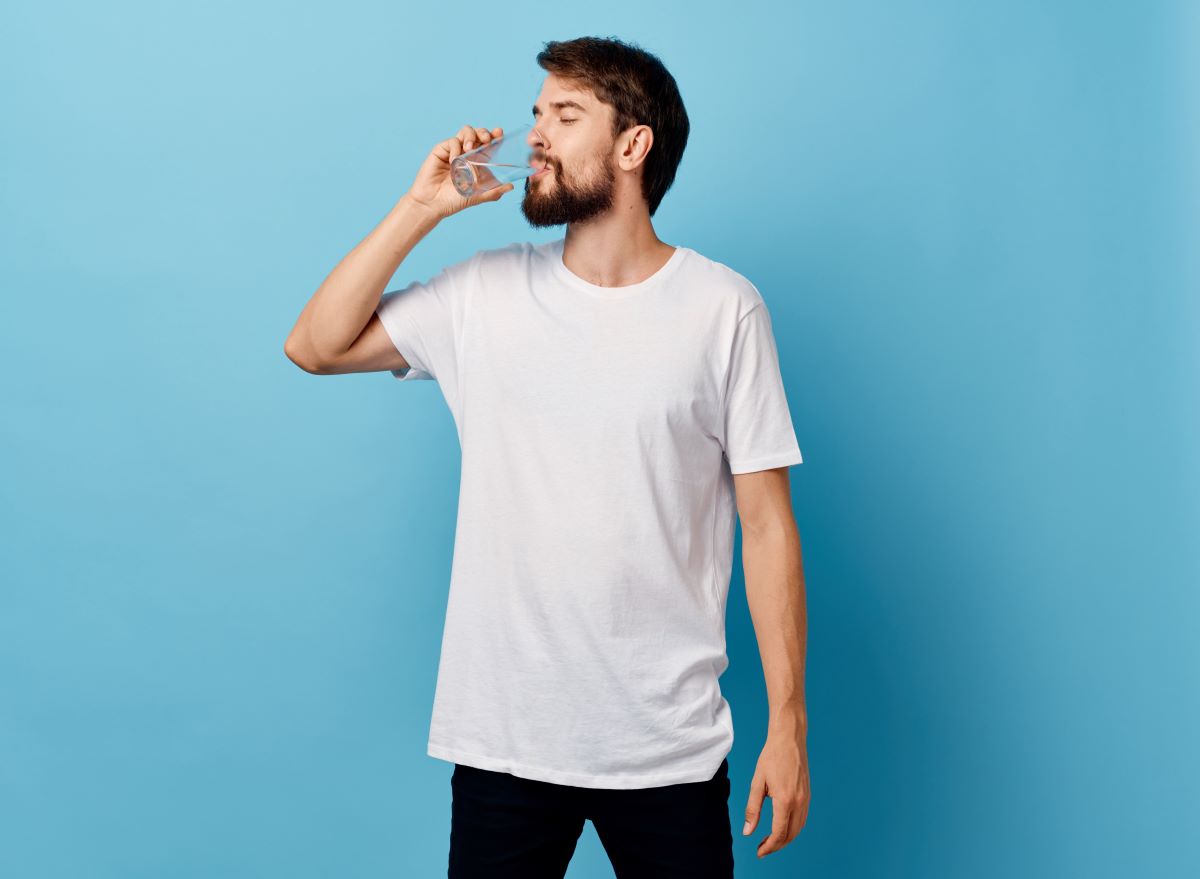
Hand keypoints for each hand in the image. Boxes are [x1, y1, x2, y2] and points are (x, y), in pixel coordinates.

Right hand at [404, 124, 515, 220]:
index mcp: (478, 161)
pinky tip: (454, 160)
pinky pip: (452, 141)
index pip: (489, 143)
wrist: (433, 204)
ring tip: (469, 148)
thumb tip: (511, 186)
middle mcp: (467, 153)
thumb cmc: (454, 200)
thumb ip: (494, 191)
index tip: (500, 134)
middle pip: (479, 133)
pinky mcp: (441, 150)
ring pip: (466, 131)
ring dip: (470, 136)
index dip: (495, 136)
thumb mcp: (478, 196)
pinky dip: (455, 148)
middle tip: (487, 139)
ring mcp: (454, 150)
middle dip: (484, 132)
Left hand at [742, 718, 810, 857]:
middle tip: (762, 848)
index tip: (759, 852)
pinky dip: (793, 828)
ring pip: (798, 828)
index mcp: (785, 800)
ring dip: (786, 839)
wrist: (789, 739)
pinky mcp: (808, 795)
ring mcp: (806, 799)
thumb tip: (748, 831)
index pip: (779, 832)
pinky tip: (782, 827)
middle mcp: (799, 802)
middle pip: (791, 835)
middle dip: (777, 845)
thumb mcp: (757, 782)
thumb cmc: (771, 757)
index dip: (769, 846)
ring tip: (770, 840)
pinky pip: (802, 819)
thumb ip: (753, 808)